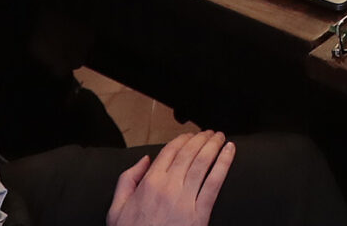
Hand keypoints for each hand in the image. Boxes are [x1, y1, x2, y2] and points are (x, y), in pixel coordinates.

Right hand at [107, 130, 234, 225]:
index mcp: (149, 183)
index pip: (169, 151)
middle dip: (201, 138)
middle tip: (210, 132)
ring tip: (220, 137)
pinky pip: (214, 183)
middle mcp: (168, 187)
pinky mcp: (199, 214)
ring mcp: (185, 200)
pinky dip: (223, 164)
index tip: (190, 135)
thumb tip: (144, 160)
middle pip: (188, 153)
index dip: (182, 139)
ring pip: (202, 163)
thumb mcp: (116, 208)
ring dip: (213, 145)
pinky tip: (229, 152)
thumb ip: (127, 179)